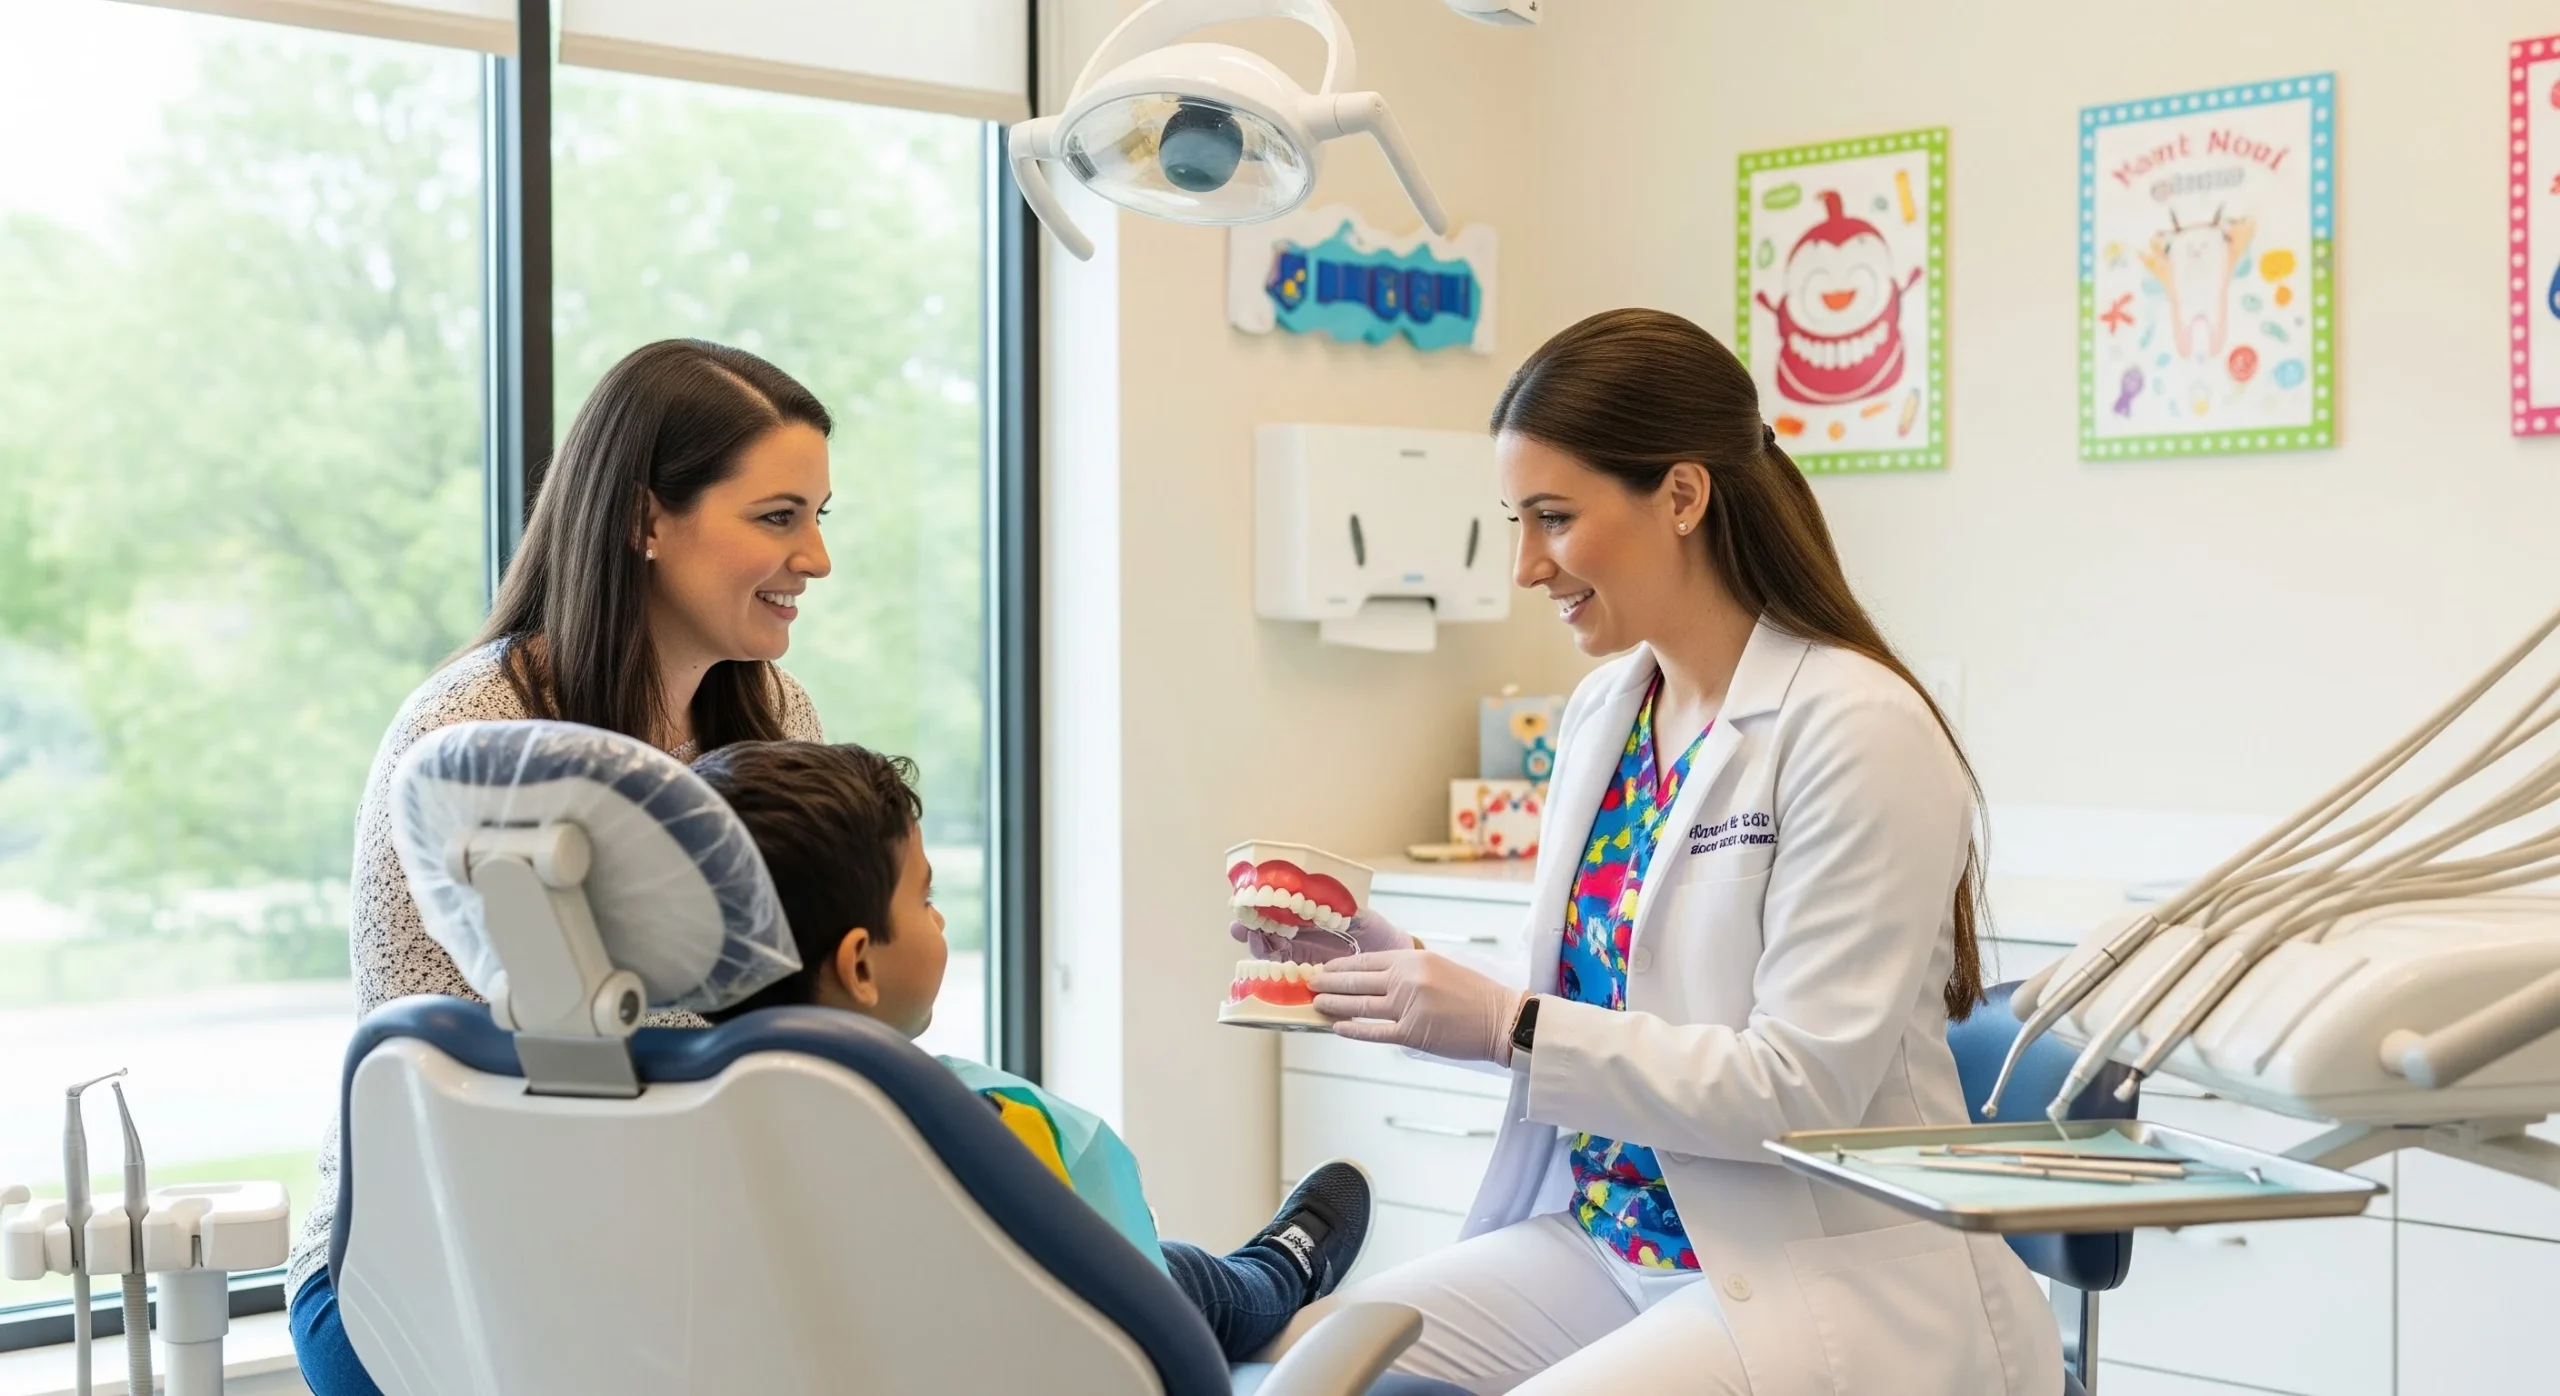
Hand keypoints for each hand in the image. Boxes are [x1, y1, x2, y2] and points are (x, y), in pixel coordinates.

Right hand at [1230, 906, 1415, 964]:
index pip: (1274, 912)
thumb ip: (1340, 906)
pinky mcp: (1308, 977)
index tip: (1247, 901)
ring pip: (1270, 954)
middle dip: (1248, 929)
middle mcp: (1297, 937)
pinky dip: (1274, 974)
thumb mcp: (1357, 913)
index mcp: (1305, 918)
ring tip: (1252, 939)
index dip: (1258, 908)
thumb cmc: (1372, 930)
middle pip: (1264, 933)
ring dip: (1257, 947)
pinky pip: (1285, 978)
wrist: (1387, 955)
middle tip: (1239, 926)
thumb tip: (1326, 895)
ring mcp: (1300, 957)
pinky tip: (1268, 968)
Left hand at [1310, 949, 1528, 1064]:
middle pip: (1357, 982)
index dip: (1341, 966)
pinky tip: (1338, 1027)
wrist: (1501, 1019)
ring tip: (1317, 1004)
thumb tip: (1375, 976)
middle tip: (1310, 984)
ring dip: (1335, 1005)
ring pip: (1360, 1006)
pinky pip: (1375, 1032)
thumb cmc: (1474, 993)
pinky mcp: (1412, 1034)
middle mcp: (1407, 980)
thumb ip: (1408, 969)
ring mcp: (1408, 1007)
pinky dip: (1353, 1030)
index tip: (1324, 968)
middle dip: (1329, 983)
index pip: (1367, 961)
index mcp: (1414, 959)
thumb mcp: (1439, 966)